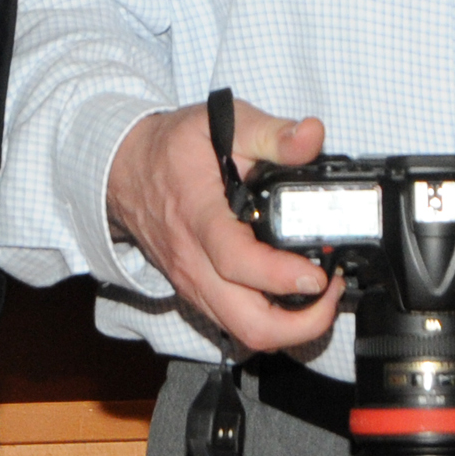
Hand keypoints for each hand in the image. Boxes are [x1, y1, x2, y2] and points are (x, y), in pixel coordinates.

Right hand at [107, 97, 342, 351]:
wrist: (124, 170)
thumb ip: (271, 133)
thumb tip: (312, 136)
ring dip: (291, 328)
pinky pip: (235, 325)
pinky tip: (293, 295)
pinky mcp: (196, 293)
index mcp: (199, 216)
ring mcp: (193, 283)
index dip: (282, 277)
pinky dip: (271, 323)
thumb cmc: (173, 148)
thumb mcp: (221, 122)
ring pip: (244, 333)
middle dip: (301, 325)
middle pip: (248, 324)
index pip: (237, 262)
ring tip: (320, 294)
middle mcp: (194, 262)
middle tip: (330, 291)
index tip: (318, 274)